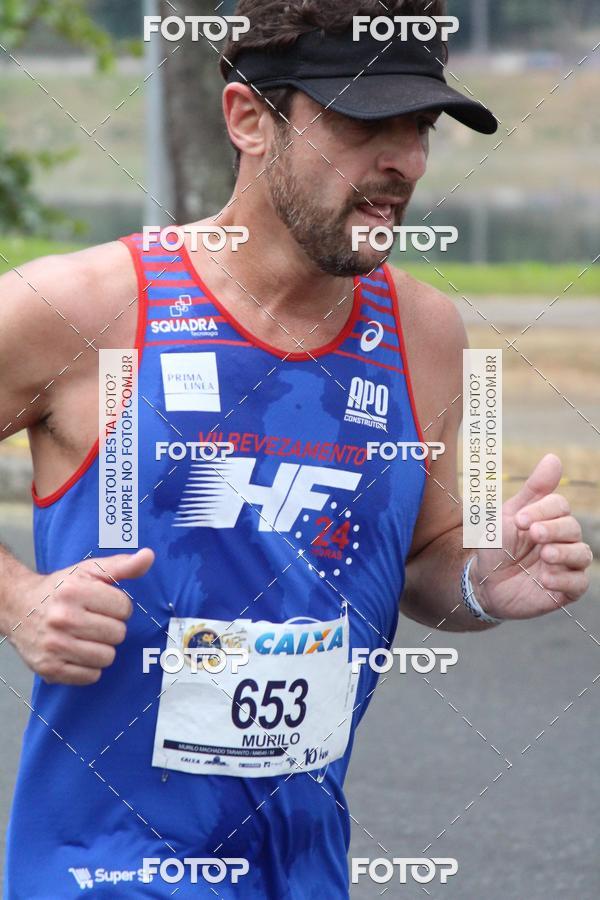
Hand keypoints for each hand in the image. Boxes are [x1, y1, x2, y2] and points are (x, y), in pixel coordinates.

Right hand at [8, 548, 153, 684]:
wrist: (18, 607)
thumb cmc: (59, 590)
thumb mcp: (89, 571)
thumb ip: (121, 565)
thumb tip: (148, 556)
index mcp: (74, 591)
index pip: (124, 608)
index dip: (118, 606)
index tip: (103, 604)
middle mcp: (62, 618)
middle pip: (118, 634)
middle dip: (111, 628)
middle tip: (93, 621)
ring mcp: (55, 645)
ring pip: (107, 657)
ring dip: (102, 649)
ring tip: (85, 636)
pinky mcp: (50, 668)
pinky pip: (91, 676)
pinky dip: (89, 667)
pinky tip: (77, 651)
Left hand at [472, 455, 591, 619]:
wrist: (485, 583)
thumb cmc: (498, 546)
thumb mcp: (509, 516)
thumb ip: (534, 489)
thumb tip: (554, 458)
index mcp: (550, 518)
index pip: (559, 506)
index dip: (542, 510)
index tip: (519, 520)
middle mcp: (564, 539)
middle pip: (573, 527)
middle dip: (553, 529)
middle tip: (533, 534)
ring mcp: (568, 564)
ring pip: (582, 554)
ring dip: (564, 553)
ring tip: (545, 555)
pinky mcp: (567, 589)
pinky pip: (578, 583)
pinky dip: (564, 580)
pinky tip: (545, 579)